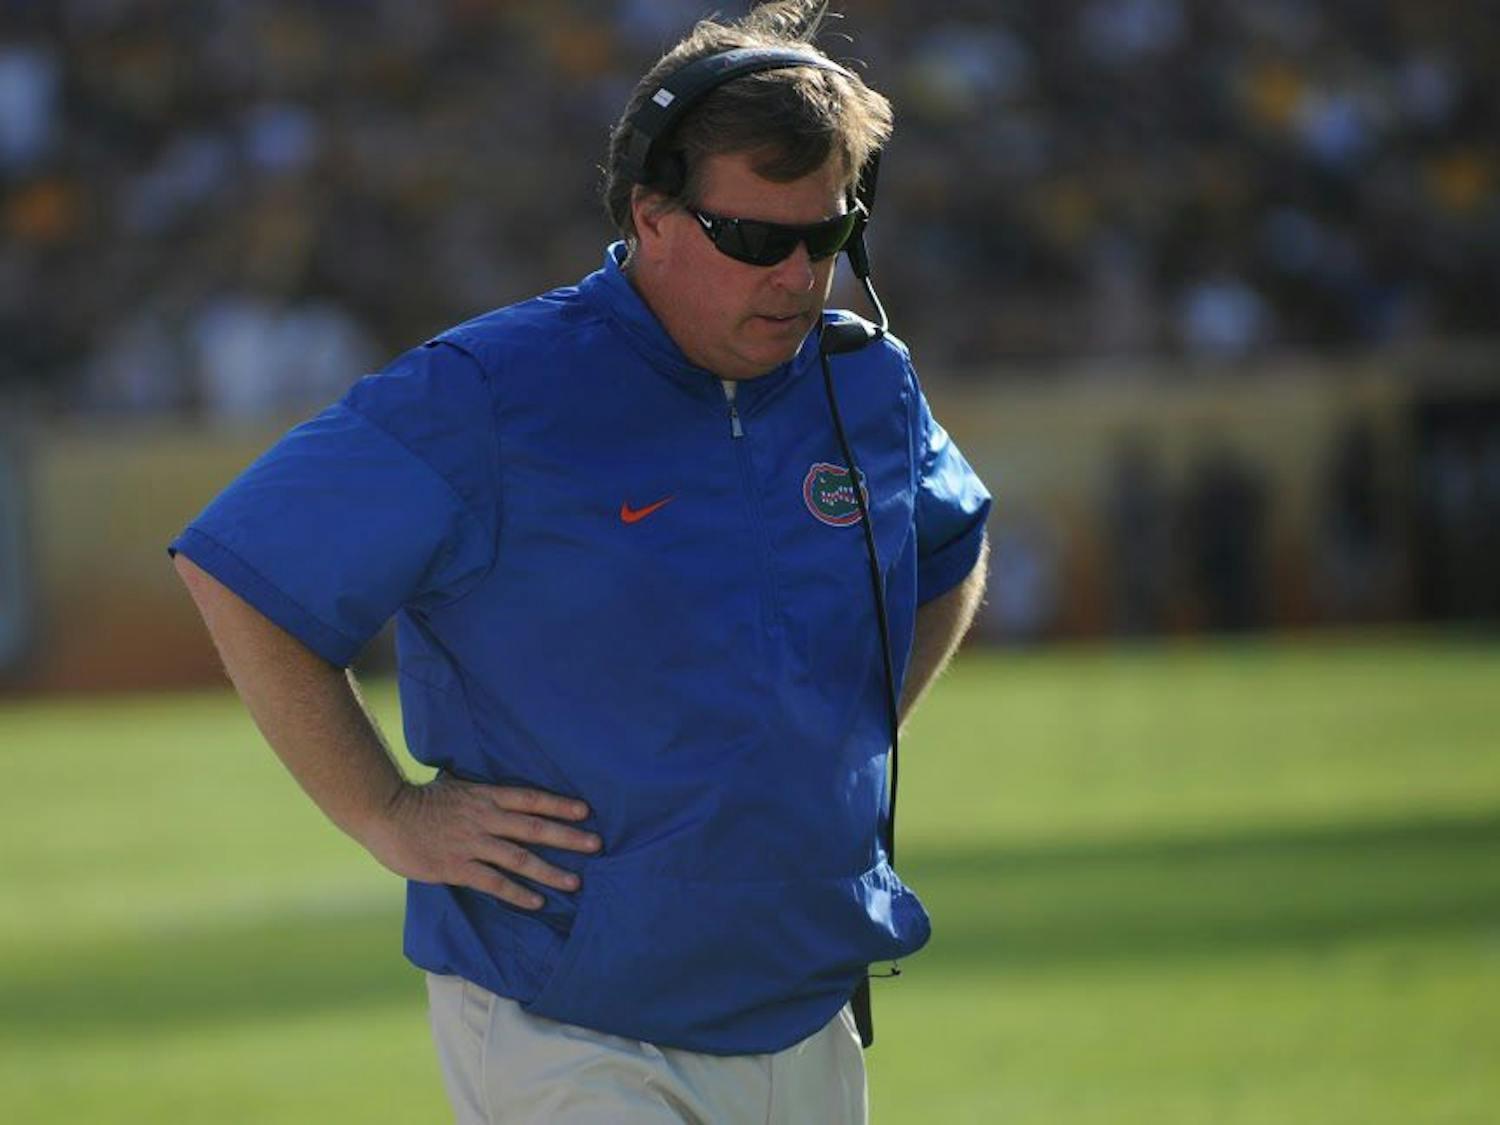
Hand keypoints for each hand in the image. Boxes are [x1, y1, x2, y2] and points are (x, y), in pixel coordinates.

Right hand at [364, 775, 600, 909]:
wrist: (385, 813)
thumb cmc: (419, 801)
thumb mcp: (457, 787)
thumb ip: (482, 795)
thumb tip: (504, 797)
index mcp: (486, 796)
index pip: (531, 798)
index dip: (559, 804)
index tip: (585, 812)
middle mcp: (485, 818)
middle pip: (535, 827)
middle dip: (568, 837)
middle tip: (596, 845)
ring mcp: (472, 843)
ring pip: (520, 858)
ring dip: (550, 871)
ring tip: (575, 882)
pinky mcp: (457, 867)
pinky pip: (494, 883)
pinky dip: (518, 893)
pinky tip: (537, 902)